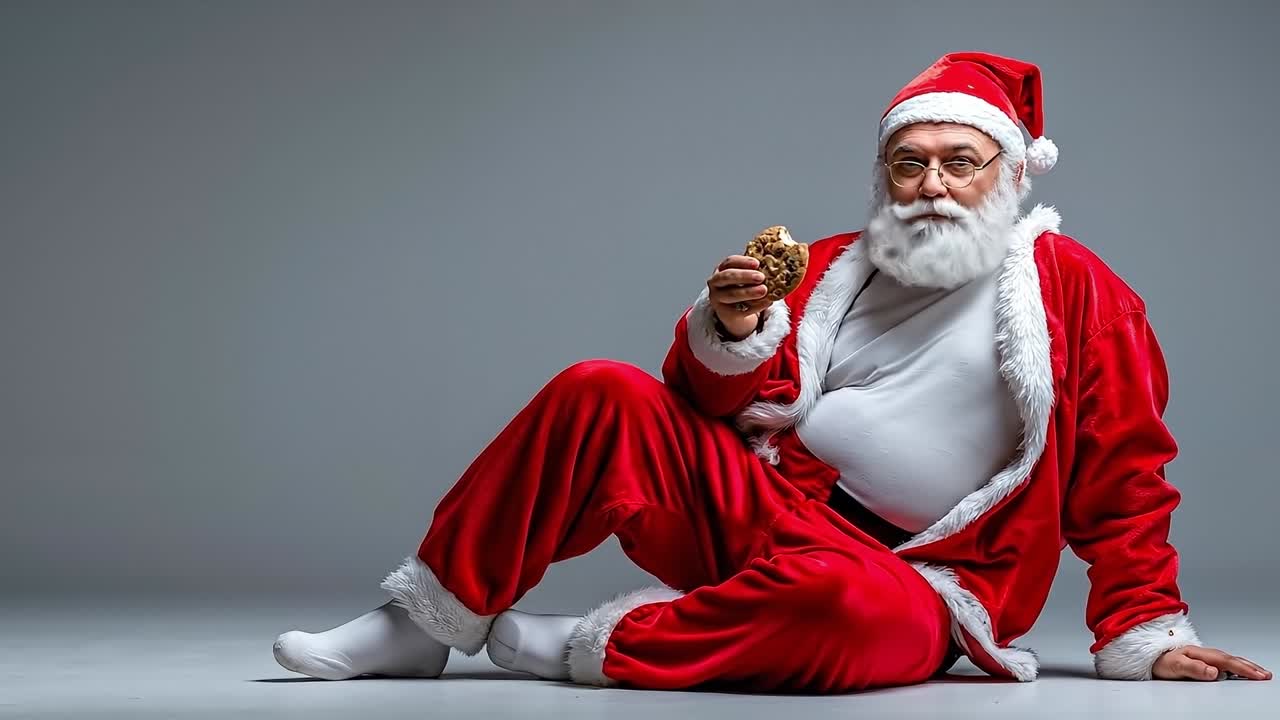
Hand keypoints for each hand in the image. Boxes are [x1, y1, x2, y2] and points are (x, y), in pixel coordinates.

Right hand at [707, 255, 769, 338]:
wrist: (734, 311)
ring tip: (764, 290)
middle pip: (727, 277)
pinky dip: (756, 306)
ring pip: (732, 295)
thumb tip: (774, 264)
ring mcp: (719, 300)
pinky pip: (741, 310)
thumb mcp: (744, 277)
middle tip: (761, 277)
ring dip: (749, 292)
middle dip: (744, 276)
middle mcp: (716, 284)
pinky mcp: (726, 314)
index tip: (757, 263)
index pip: (729, 262)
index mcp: (721, 270)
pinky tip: (767, 302)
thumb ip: (754, 271)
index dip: (743, 261)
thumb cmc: (741, 288)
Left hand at [1152, 645, 1271, 680]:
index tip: (1258, 676)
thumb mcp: (1175, 666)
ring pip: (1228, 660)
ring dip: (1244, 666)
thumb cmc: (1162, 661)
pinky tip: (1239, 670)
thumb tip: (1213, 672)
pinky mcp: (1201, 660)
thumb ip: (1193, 668)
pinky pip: (1223, 662)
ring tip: (1258, 672)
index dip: (1243, 669)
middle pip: (1230, 660)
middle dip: (1249, 667)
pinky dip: (1235, 666)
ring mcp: (1203, 656)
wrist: (1150, 656)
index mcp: (1200, 653)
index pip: (1226, 662)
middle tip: (1265, 675)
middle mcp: (1204, 653)